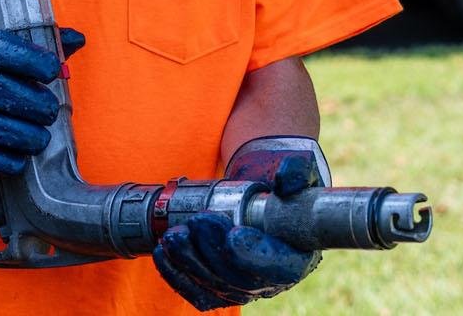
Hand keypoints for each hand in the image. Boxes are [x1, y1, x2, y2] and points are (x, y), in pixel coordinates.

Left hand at [152, 137, 325, 310]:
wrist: (261, 190)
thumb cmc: (282, 183)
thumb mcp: (299, 171)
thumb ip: (298, 171)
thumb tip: (286, 178)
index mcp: (298, 257)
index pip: (278, 267)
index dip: (255, 255)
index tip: (233, 233)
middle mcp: (272, 280)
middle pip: (239, 279)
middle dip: (213, 250)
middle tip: (197, 219)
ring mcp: (243, 287)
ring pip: (213, 286)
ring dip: (189, 261)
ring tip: (174, 234)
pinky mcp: (218, 287)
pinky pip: (196, 291)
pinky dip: (175, 275)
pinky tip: (162, 254)